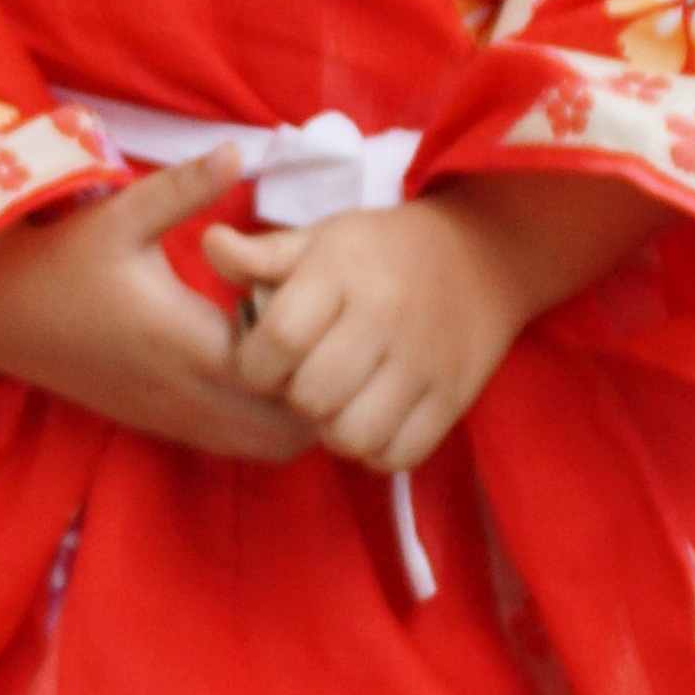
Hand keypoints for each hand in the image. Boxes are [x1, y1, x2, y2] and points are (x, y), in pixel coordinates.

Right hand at [0, 151, 315, 461]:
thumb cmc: (60, 259)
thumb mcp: (121, 214)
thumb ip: (185, 187)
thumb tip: (243, 149)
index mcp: (182, 341)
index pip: (278, 370)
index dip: (314, 346)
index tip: (320, 303)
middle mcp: (182, 393)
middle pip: (283, 425)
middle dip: (318, 387)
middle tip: (327, 334)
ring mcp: (170, 417)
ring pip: (261, 446)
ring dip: (293, 412)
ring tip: (303, 355)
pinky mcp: (158, 426)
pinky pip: (231, 445)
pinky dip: (262, 424)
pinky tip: (265, 375)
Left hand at [206, 173, 662, 474]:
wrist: (483, 254)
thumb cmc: (382, 250)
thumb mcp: (322, 239)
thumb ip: (263, 254)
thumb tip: (211, 246)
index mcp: (342, 274)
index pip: (277, 340)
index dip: (254, 363)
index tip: (263, 357)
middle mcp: (384, 319)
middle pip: (310, 397)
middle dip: (292, 397)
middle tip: (302, 380)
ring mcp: (424, 364)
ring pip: (352, 436)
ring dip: (332, 429)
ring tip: (335, 403)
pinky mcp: (453, 398)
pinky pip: (399, 455)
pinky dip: (376, 450)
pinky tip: (370, 418)